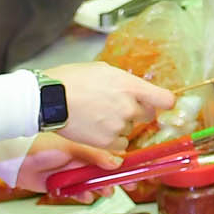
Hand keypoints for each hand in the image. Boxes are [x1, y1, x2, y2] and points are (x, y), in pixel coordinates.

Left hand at [3, 133, 121, 191]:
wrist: (13, 157)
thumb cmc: (41, 144)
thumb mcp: (73, 148)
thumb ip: (95, 156)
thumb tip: (117, 162)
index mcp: (84, 145)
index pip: (109, 154)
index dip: (124, 162)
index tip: (136, 169)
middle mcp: (78, 159)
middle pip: (103, 171)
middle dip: (116, 179)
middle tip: (130, 186)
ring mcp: (70, 172)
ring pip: (91, 183)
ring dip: (101, 189)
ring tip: (107, 192)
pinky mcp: (59, 186)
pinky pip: (76, 193)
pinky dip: (83, 196)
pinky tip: (86, 197)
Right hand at [44, 62, 175, 149]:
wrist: (48, 99)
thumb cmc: (71, 80)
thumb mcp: (102, 70)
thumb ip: (124, 82)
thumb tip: (135, 89)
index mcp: (130, 86)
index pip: (165, 99)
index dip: (164, 102)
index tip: (161, 103)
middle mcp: (129, 107)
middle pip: (148, 115)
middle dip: (136, 111)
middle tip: (116, 107)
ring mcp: (118, 125)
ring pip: (130, 129)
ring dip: (120, 125)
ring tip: (97, 115)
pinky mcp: (107, 141)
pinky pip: (120, 143)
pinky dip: (111, 139)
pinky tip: (96, 128)